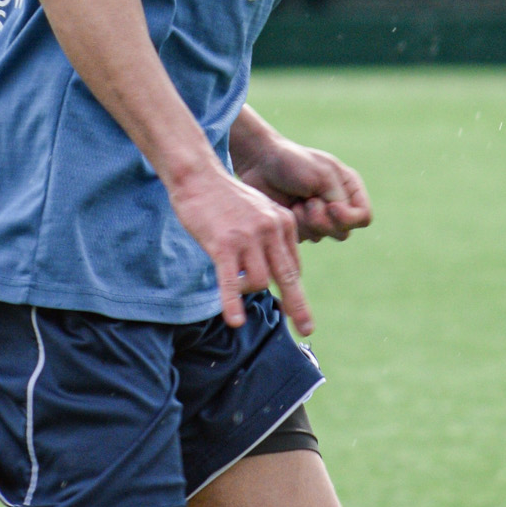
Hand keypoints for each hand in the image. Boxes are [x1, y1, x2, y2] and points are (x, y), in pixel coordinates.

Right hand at [169, 161, 311, 333]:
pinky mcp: (223, 245)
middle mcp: (271, 229)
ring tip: (234, 287)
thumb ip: (271, 236)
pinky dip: (233, 302)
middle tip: (307, 329)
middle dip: (298, 306)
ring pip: (260, 281)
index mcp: (283, 222)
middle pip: (288, 277)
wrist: (198, 176)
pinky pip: (231, 281)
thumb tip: (275, 272)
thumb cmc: (225, 197)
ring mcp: (248, 237)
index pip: (293, 265)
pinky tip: (234, 320)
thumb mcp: (259, 210)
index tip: (296, 310)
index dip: (291, 289)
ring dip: (247, 291)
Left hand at [237, 139, 372, 244]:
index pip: (363, 217)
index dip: (349, 218)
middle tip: (308, 202)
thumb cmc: (293, 163)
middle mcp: (338, 205)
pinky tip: (288, 207)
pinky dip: (296, 224)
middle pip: (344, 232)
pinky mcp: (301, 226)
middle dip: (324, 220)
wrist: (260, 164)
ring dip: (307, 221)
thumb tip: (343, 225)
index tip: (331, 207)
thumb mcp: (322, 175)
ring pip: (323, 236)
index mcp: (349, 188)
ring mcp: (319, 218)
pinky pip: (305, 238)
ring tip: (296, 201)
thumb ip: (339, 199)